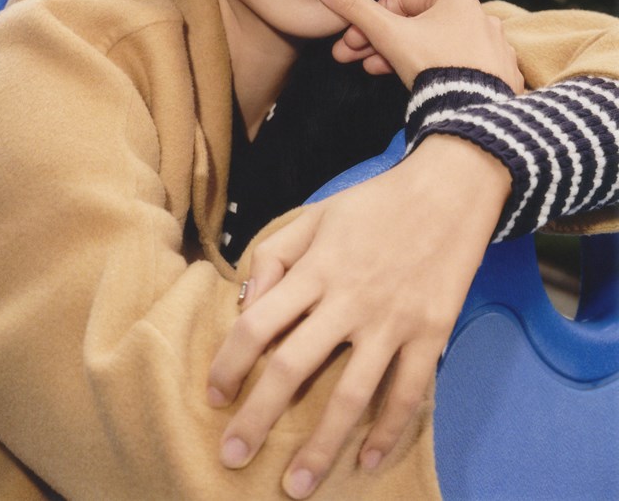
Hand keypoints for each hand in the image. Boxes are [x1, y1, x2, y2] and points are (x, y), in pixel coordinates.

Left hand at [208, 135, 510, 498]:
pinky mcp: (431, 335)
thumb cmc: (374, 203)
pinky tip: (367, 462)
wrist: (446, 191)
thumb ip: (274, 254)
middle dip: (258, 418)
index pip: (257, 324)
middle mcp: (349, 300)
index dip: (229, 363)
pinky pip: (407, 395)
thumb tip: (248, 303)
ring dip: (320, 446)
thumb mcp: (315, 214)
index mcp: (315, 269)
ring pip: (350, 396)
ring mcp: (392, 322)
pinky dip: (388, 433)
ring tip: (296, 486)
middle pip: (293, 369)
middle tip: (233, 456)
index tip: (214, 394)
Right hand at [314, 0, 523, 91]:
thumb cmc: (432, 65)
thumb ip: (355, 7)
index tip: (353, 39)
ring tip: (374, 71)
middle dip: (379, 41)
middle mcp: (479, 17)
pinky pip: (459, 65)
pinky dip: (434, 71)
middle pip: (416, 24)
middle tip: (352, 58)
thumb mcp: (386, 33)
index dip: (370, 17)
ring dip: (399, 56)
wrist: (472, 112)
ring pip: (434, 45)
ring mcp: (492, 47)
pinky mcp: (497, 74)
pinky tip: (418, 82)